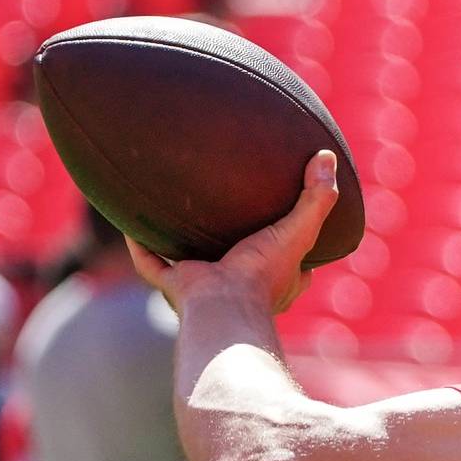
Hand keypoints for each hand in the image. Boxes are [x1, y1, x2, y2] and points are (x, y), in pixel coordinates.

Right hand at [128, 150, 338, 314]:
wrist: (224, 302)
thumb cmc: (264, 271)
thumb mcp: (301, 230)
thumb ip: (318, 197)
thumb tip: (327, 158)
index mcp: (276, 281)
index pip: (292, 263)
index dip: (292, 242)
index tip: (289, 217)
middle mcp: (242, 287)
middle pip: (239, 259)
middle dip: (234, 240)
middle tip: (228, 209)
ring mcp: (207, 286)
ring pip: (194, 262)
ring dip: (185, 243)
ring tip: (179, 213)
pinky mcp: (177, 287)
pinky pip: (152, 264)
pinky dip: (142, 246)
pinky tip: (133, 223)